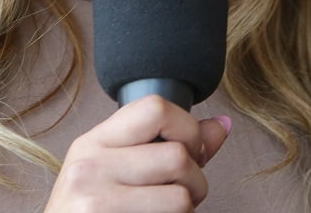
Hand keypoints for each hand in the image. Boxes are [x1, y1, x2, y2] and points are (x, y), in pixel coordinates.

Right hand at [45, 95, 231, 211]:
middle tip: (184, 194)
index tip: (190, 151)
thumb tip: (221, 126)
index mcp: (93, 142)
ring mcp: (95, 202)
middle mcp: (90, 167)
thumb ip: (165, 146)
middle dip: (196, 180)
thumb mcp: (113, 171)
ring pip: (181, 197)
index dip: (187, 128)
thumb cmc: (90, 212)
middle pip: (177, 156)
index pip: (155, 107)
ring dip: (188, 209)